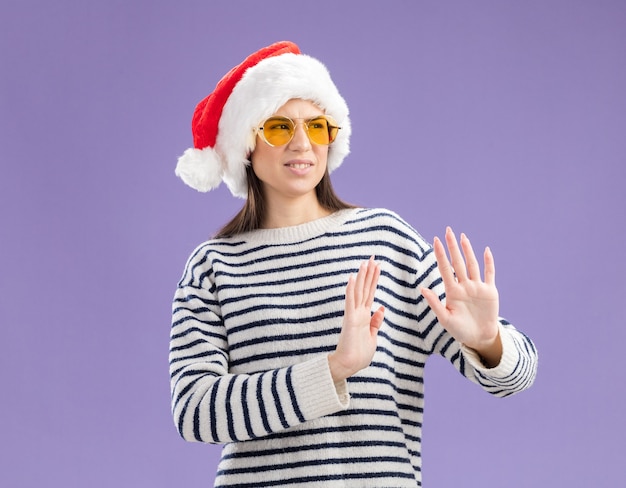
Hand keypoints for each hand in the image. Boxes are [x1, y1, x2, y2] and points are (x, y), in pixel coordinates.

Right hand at [329, 257, 384, 381]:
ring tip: (365, 262)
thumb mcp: (372, 336)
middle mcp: (359, 312)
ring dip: (361, 277)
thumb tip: (381, 308)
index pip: (370, 293)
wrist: (349, 365)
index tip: (377, 266)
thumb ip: (375, 322)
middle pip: (365, 288)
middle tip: (372, 257)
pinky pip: (350, 302)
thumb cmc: (360, 354)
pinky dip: (351, 290)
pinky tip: (351, 278)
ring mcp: (353, 315)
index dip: (374, 279)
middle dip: (369, 273)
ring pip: (358, 291)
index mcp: (365, 316)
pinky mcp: (350, 320)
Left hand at [420, 227, 501, 366]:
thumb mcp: (445, 319)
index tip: (435, 240)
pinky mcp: (490, 291)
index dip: (440, 255)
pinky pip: (489, 274)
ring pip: (472, 264)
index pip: (445, 268)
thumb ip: (435, 303)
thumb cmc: (459, 330)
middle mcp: (464, 286)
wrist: (479, 338)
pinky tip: (486, 250)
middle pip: (458, 262)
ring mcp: (477, 287)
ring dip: (468, 250)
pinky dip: (489, 262)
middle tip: (448, 230)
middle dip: (452, 247)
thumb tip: (422, 288)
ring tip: (463, 236)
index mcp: (452, 291)